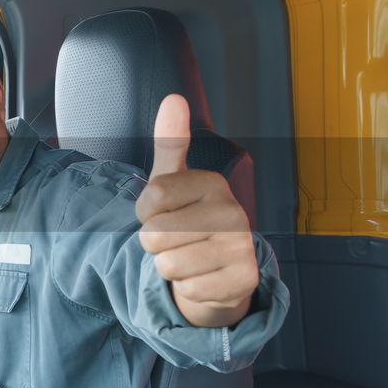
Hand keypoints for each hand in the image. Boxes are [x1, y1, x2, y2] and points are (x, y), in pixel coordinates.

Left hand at [135, 95, 258, 327]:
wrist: (216, 270)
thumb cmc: (187, 221)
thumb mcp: (172, 182)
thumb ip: (171, 143)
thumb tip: (174, 98)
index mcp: (212, 183)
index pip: (151, 197)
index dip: (144, 213)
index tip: (160, 213)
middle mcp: (233, 212)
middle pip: (155, 234)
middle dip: (153, 244)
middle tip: (175, 240)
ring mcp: (242, 246)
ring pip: (168, 264)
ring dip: (168, 267)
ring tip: (188, 258)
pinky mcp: (243, 280)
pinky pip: (187, 289)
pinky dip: (187, 288)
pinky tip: (202, 276)